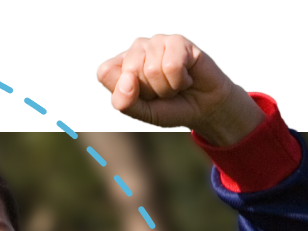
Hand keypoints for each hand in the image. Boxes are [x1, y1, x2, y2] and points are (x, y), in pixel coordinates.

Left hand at [95, 34, 263, 145]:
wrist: (202, 106)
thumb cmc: (169, 109)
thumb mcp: (143, 113)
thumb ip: (125, 103)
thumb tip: (126, 79)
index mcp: (120, 67)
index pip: (105, 72)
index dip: (123, 90)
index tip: (140, 98)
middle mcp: (136, 50)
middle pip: (130, 71)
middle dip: (149, 91)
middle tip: (161, 93)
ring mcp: (156, 42)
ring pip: (151, 68)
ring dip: (166, 87)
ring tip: (174, 86)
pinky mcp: (177, 40)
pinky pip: (172, 65)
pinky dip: (180, 80)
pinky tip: (186, 77)